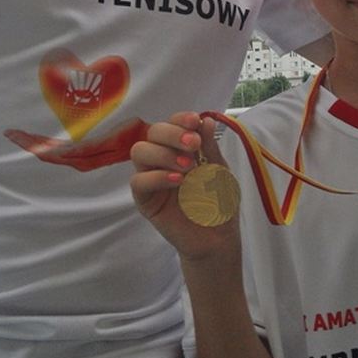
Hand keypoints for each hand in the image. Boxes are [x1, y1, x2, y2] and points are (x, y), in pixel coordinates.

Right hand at [129, 113, 240, 262]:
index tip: (194, 121)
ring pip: (140, 152)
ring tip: (187, 167)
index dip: (180, 119)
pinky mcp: (145, 200)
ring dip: (163, 153)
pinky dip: (157, 177)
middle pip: (152, 133)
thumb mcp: (219, 171)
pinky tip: (177, 181)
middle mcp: (162, 159)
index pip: (171, 124)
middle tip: (193, 145)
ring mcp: (151, 178)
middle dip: (172, 134)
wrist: (217, 239)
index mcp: (180, 149)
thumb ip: (210, 148)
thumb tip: (205, 119)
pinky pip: (138, 182)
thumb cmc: (219, 203)